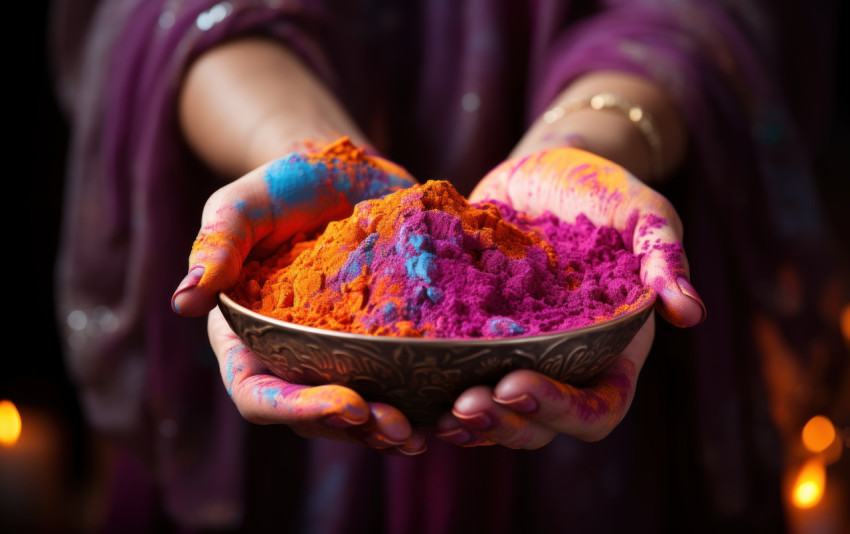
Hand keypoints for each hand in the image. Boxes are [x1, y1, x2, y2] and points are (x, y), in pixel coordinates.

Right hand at [172, 139, 425, 454]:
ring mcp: (341, 354)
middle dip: (355, 430)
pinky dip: (423, 398)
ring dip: (392, 428)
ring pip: (360, 412)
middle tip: (399, 429)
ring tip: (428, 430)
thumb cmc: (282, 185)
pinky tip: (456, 401)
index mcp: (247, 336)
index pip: (258, 393)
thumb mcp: (241, 204)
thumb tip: (183, 301)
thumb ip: (217, 245)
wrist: (344, 171)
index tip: (347, 404)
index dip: (297, 409)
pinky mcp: (383, 341)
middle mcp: (292, 357)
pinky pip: (400, 381)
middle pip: (313, 417)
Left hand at [436, 147, 704, 448]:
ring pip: (495, 414)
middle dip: (504, 424)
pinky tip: (404, 387)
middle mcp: (563, 365)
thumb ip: (663, 256)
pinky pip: (456, 378)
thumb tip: (691, 313)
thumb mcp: (641, 212)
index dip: (560, 408)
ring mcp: (515, 356)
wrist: (542, 171)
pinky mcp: (474, 337)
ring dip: (467, 422)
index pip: (597, 407)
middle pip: (540, 425)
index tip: (516, 383)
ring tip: (435, 413)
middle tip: (465, 406)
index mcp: (611, 350)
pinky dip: (433, 391)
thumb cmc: (602, 190)